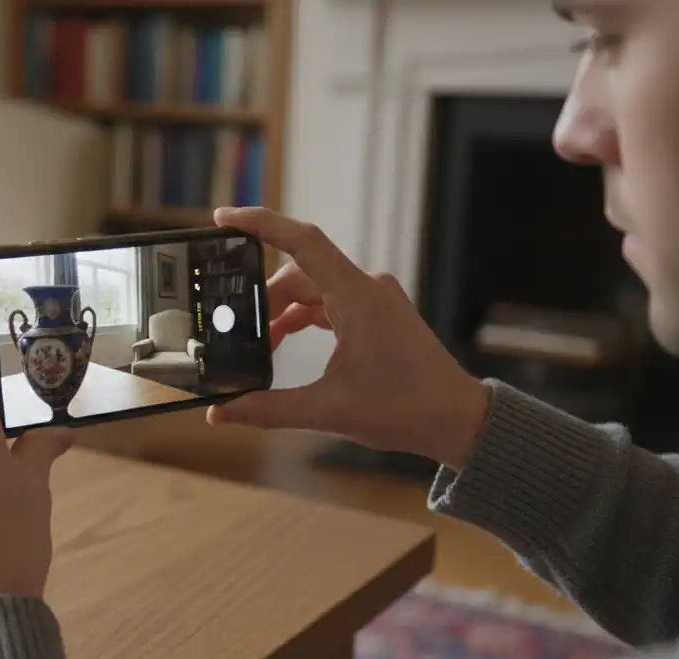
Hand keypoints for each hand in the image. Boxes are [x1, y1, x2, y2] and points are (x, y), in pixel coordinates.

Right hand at [207, 207, 491, 468]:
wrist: (457, 419)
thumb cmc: (406, 409)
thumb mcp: (329, 410)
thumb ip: (268, 408)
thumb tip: (220, 413)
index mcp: (358, 297)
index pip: (302, 242)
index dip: (260, 224)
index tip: (224, 218)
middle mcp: (366, 287)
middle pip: (297, 273)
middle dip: (262, 299)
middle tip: (234, 331)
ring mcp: (372, 298)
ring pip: (310, 288)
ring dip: (281, 312)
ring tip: (257, 345)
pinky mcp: (375, 312)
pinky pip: (326, 302)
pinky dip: (300, 318)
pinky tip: (281, 343)